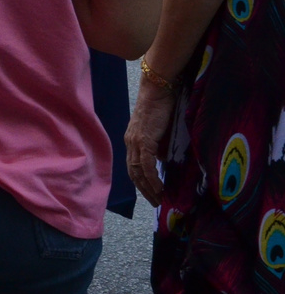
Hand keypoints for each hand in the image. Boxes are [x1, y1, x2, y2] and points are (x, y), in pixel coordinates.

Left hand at [125, 78, 177, 206]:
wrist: (159, 90)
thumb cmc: (162, 107)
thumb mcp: (161, 132)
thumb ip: (159, 147)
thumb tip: (162, 162)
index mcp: (133, 141)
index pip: (133, 167)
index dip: (141, 182)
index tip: (151, 194)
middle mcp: (130, 143)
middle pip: (133, 173)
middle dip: (144, 190)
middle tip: (156, 202)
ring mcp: (135, 142)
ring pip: (138, 171)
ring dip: (148, 188)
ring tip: (159, 199)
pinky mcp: (143, 140)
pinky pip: (145, 164)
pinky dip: (151, 177)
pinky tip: (159, 187)